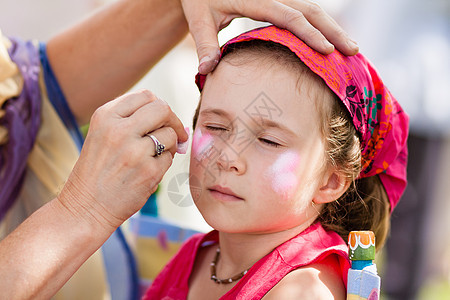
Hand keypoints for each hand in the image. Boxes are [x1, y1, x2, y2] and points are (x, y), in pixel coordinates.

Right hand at [57, 90, 187, 230]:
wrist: (85, 208)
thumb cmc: (97, 171)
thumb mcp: (102, 135)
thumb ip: (132, 121)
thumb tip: (173, 119)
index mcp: (105, 116)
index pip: (146, 96)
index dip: (159, 106)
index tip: (161, 119)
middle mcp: (119, 130)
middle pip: (163, 108)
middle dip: (173, 120)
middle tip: (176, 133)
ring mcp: (135, 151)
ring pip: (170, 134)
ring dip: (169, 144)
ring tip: (152, 157)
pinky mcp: (149, 172)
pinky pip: (169, 158)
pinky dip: (164, 163)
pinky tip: (147, 172)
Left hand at [181, 0, 358, 73]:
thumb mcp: (198, 18)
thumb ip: (204, 44)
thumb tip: (206, 70)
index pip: (288, 16)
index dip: (309, 33)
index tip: (327, 51)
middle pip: (310, 9)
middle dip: (333, 30)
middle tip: (353, 51)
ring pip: (312, 8)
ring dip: (332, 27)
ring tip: (350, 48)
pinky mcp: (278, 0)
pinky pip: (304, 11)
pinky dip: (321, 26)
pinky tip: (331, 40)